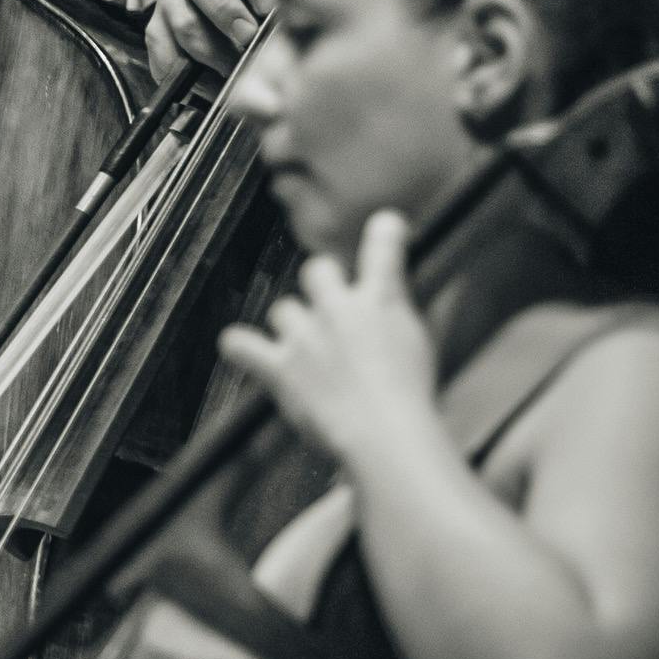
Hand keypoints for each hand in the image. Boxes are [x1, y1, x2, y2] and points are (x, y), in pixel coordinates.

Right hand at [148, 0, 276, 85]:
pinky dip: (175, 64)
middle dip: (223, 9)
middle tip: (248, 37)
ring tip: (232, 67)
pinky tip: (195, 81)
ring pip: (179, 15)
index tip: (268, 6)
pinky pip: (158, 41)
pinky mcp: (155, 19)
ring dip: (207, 46)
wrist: (235, 13)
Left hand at [215, 212, 445, 474]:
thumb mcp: (422, 345)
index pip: (383, 249)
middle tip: (333, 310)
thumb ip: (400, 318)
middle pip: (317, 270)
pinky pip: (243, 345)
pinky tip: (236, 346)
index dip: (384, 233)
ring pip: (284, 311)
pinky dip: (239, 346)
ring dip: (293, 327)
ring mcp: (305, 336)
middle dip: (323, 284)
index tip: (385, 225)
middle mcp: (338, 309)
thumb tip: (391, 306)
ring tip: (309, 355)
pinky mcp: (281, 367)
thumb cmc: (412, 400)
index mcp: (381, 301)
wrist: (387, 433)